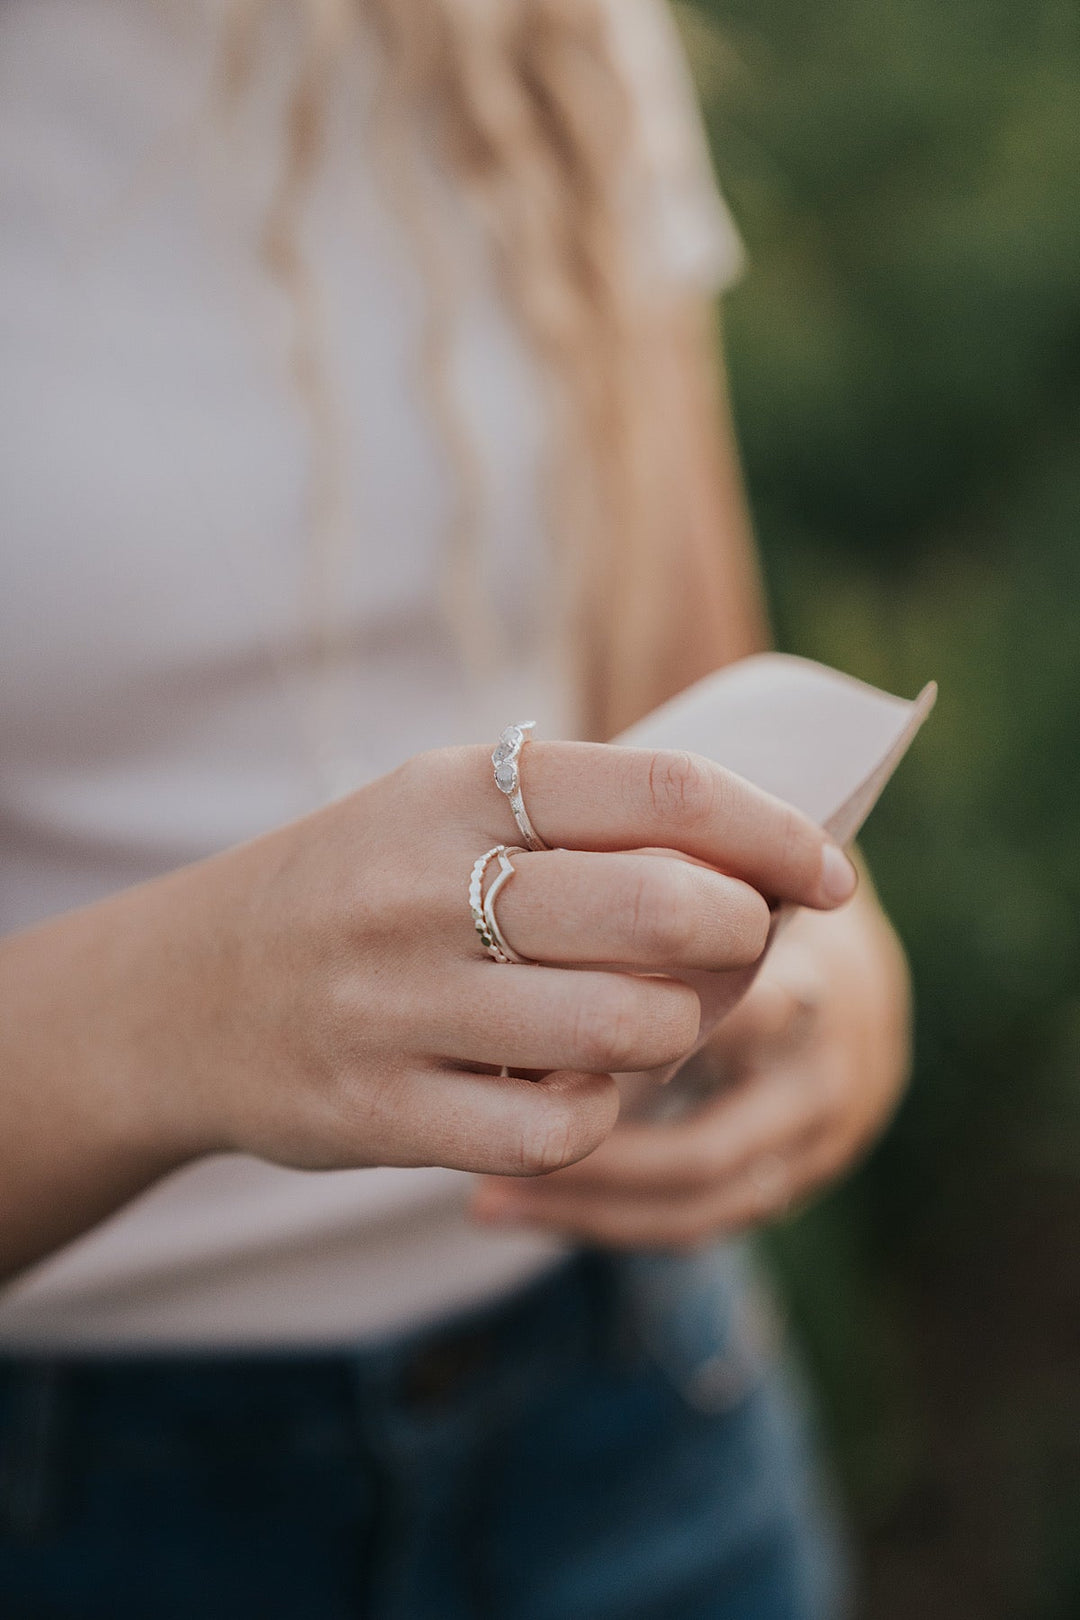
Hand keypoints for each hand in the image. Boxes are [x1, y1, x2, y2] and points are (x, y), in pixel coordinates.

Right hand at [0, 740, 857, 1273]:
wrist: (178, 994)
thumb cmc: (353, 892)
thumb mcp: (439, 810)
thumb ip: (581, 819)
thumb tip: (758, 856)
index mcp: (455, 787)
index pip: (667, 791)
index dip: (777, 833)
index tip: (827, 874)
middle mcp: (425, 886)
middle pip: (673, 912)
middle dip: (744, 938)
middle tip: (739, 949)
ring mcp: (397, 1003)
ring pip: (633, 1030)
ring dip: (677, 1031)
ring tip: (655, 1019)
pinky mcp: (380, 1110)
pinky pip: (560, 1130)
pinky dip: (602, 1115)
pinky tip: (578, 1088)